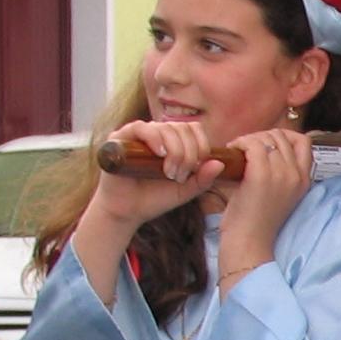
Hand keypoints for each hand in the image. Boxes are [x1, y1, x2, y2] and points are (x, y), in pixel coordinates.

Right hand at [94, 119, 223, 221]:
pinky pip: (141, 127)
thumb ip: (202, 179)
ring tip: (170, 173)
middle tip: (180, 175)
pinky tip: (160, 155)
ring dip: (174, 151)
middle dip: (188, 153)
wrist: (126, 212)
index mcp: (173, 141)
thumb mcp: (184, 191)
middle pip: (182, 128)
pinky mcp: (120, 138)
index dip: (201, 145)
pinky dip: (155, 139)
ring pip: (165, 128)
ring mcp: (138, 134)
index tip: (198, 167)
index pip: (193, 129)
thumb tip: (220, 163)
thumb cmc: (154, 199)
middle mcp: (156, 134)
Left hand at [215, 124, 312, 285]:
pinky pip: (252, 144)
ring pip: (267, 137)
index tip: (266, 145)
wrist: (249, 243)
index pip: (304, 142)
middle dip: (262, 137)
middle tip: (246, 150)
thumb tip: (262, 148)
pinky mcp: (261, 175)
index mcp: (304, 180)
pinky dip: (239, 144)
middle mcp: (296, 174)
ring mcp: (281, 174)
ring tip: (238, 152)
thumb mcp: (277, 194)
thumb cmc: (256, 222)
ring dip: (249, 140)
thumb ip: (278, 172)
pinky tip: (232, 153)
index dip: (285, 136)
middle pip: (283, 136)